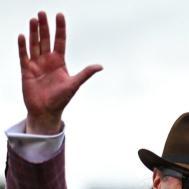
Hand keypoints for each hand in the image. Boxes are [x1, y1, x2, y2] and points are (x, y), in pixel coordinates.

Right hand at [18, 11, 101, 134]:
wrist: (46, 111)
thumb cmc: (61, 99)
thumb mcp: (74, 85)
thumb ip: (85, 74)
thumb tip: (100, 66)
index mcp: (59, 62)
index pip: (60, 41)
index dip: (60, 29)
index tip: (59, 15)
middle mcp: (47, 60)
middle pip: (45, 39)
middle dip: (44, 27)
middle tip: (42, 13)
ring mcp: (36, 64)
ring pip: (34, 44)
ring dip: (34, 32)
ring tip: (33, 19)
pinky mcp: (25, 70)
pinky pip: (23, 55)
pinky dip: (22, 46)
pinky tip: (23, 35)